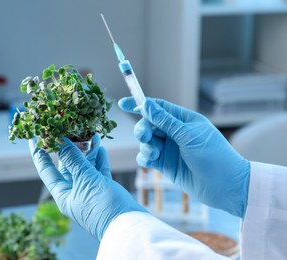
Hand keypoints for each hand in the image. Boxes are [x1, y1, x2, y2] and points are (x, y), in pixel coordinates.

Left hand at [29, 134, 145, 239]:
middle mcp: (74, 192)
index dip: (39, 153)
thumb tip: (60, 141)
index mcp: (63, 193)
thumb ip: (73, 159)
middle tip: (67, 128)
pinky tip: (100, 147)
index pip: (46, 170)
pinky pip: (98, 171)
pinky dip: (99, 160)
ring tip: (88, 133)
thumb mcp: (85, 179)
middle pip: (66, 166)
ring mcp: (89, 191)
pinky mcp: (104, 190)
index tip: (34, 136)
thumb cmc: (103, 206)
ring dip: (86, 151)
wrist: (129, 225)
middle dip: (67, 147)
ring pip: (84, 167)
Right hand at [119, 97, 249, 217]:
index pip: (158, 107)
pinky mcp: (165, 164)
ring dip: (145, 146)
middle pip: (149, 124)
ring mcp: (169, 148)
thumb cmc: (214, 156)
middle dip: (143, 129)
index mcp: (183, 120)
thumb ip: (165, 121)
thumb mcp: (188, 135)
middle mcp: (175, 132)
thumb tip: (147, 104)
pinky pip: (147, 157)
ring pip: (146, 142)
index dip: (140, 104)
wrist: (225, 187)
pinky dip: (144, 157)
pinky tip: (149, 161)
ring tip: (153, 154)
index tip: (123, 103)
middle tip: (144, 136)